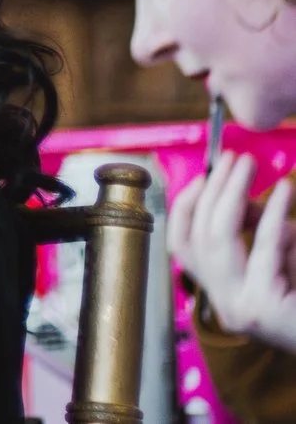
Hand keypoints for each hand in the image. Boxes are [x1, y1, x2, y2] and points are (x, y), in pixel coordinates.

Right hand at [173, 153, 295, 350]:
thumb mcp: (281, 259)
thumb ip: (259, 231)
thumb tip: (245, 197)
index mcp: (221, 294)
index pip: (182, 245)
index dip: (186, 206)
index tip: (205, 175)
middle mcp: (222, 304)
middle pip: (199, 235)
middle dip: (213, 189)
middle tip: (233, 158)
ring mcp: (238, 308)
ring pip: (218, 238)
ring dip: (233, 193)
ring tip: (249, 165)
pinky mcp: (262, 307)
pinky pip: (263, 248)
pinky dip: (272, 214)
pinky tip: (284, 191)